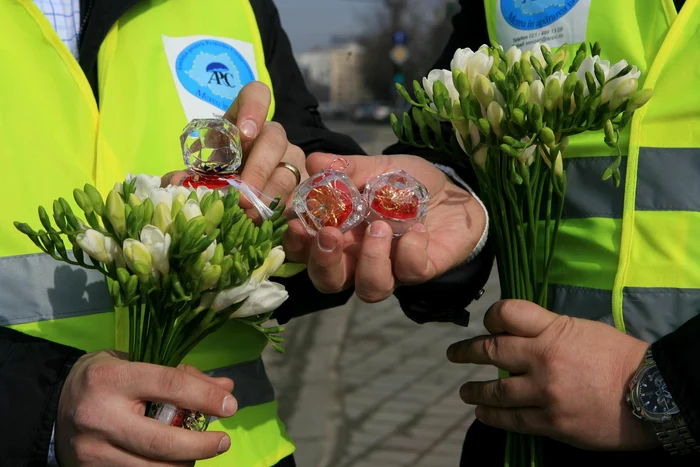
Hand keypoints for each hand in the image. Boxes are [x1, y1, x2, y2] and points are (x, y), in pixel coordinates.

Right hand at [56, 350, 237, 465]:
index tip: (231, 405)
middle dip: (200, 445)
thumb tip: (225, 388)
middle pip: (162, 439)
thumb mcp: (138, 363)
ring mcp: (93, 450)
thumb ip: (181, 375)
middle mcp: (100, 415)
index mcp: (112, 378)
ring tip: (199, 451)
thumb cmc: (106, 378)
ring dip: (185, 462)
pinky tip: (175, 460)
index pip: (169, 386)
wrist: (55, 405)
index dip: (205, 397)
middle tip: (223, 442)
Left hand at [162, 82, 307, 219]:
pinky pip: (300, 198)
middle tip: (243, 196)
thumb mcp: (202, 174)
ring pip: (289, 172)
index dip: (254, 108)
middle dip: (259, 169)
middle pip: (274, 139)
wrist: (243, 206)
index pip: (256, 95)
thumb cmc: (219, 181)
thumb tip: (176, 183)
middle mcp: (271, 137)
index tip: (245, 133)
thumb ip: (188, 176)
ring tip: (251, 217)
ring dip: (269, 196)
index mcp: (243, 123)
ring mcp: (290, 162)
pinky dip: (284, 213)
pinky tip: (269, 224)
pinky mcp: (301, 188)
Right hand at [283, 152, 486, 302]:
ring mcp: (392, 268)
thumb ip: (347, 168)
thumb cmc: (405, 183)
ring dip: (370, 259)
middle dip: (324, 262)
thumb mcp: (377, 167)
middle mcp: (359, 259)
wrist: (453, 190)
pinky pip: (411, 272)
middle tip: (330, 234)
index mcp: (340, 235)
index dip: (296, 246)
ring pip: (370, 288)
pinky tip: (418, 228)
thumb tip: (314, 161)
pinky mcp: (422, 270)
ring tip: (380, 227)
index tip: (295, 224)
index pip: (306, 252)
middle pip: (329, 282)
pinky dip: (411, 249)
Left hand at [446, 300, 657, 450]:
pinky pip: (513, 421)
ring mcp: (545, 393)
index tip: (486, 325)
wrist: (652, 394)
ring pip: (496, 391)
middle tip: (452, 355)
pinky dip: (493, 417)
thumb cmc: (620, 357)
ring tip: (465, 392)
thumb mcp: (583, 329)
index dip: (491, 317)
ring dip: (475, 390)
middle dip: (466, 352)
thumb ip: (548, 330)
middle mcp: (543, 359)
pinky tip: (483, 415)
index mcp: (553, 330)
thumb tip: (519, 334)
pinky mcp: (553, 422)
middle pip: (491, 351)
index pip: (507, 312)